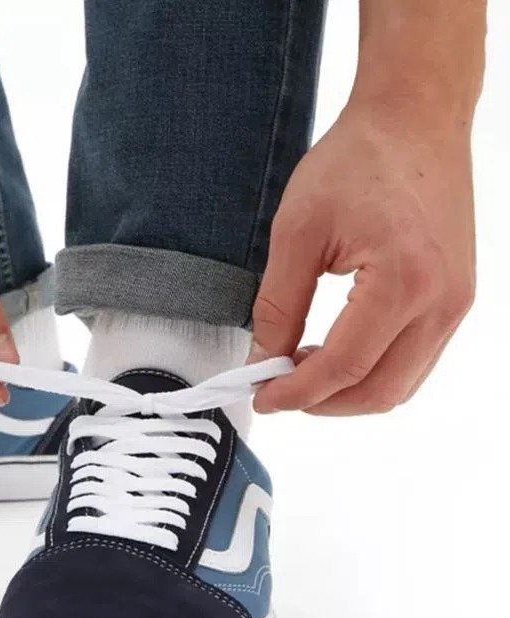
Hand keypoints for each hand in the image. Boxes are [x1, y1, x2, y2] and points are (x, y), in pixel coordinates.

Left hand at [250, 106, 475, 414]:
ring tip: (301, 365)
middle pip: (378, 392)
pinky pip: (413, 361)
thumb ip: (277, 307)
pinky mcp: (456, 298)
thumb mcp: (297, 233)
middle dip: (320, 402)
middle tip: (276, 386)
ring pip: (399, 385)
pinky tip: (334, 351)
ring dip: (346, 392)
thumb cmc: (357, 160)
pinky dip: (371, 371)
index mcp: (403, 282)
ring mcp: (456, 303)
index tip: (259, 395)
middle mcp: (442, 302)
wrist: (415, 117)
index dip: (295, 392)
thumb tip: (262, 362)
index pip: (343, 367)